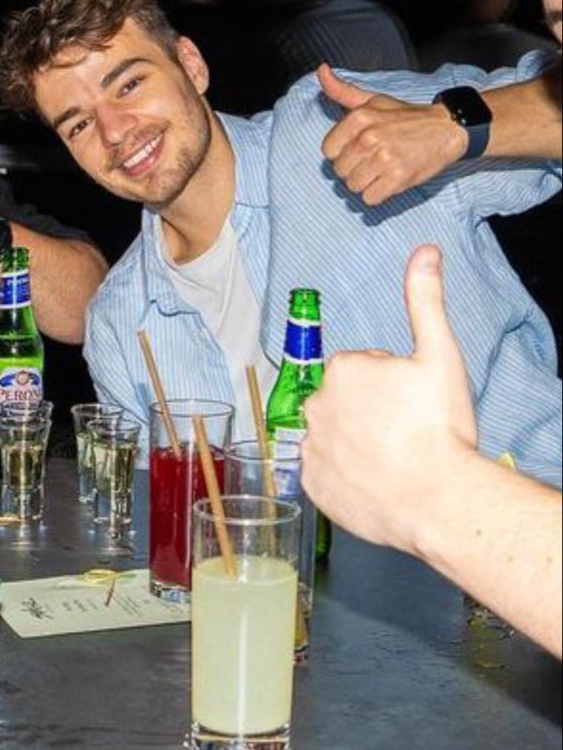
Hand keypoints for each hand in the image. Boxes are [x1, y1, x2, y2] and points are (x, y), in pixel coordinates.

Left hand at [301, 245, 477, 552]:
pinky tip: (374, 482)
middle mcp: (316, 404)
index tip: (411, 404)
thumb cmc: (438, 427)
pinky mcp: (310, 485)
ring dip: (355, 443)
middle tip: (404, 432)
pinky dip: (344, 477)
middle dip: (369, 412)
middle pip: (345, 401)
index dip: (392, 385)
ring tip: (392, 460)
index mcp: (342, 369)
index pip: (363, 369)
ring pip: (334, 436)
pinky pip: (325, 473)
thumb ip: (425, 300)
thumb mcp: (439, 355)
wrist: (435, 499)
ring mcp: (310, 447)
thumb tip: (425, 251)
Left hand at [319, 64, 467, 204]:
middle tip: (374, 159)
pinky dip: (378, 195)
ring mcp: (383, 159)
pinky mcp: (397, 178)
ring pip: (353, 186)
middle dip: (354, 169)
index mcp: (359, 118)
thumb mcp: (373, 100)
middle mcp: (368, 138)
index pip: (328, 150)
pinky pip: (370, 198)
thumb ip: (342, 91)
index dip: (341, 152)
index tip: (358, 148)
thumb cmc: (406, 117)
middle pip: (340, 171)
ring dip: (366, 183)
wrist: (446, 129)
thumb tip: (321, 70)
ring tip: (382, 170)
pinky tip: (389, 181)